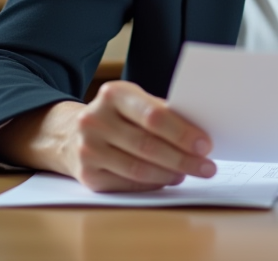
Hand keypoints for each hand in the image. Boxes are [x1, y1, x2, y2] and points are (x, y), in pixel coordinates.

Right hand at [0, 80, 215, 191]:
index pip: (153, 115)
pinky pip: (128, 183)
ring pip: (138, 168)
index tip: (206, 144)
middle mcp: (95, 119)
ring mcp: (87, 148)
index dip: (182, 132)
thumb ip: (161, 112)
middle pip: (148, 145)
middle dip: (183, 158)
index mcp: (113, 94)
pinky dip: (153, 183)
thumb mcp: (134, 102)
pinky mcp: (87, 174)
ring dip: (171, 173)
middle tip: (207, 166)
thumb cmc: (117, 116)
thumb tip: (199, 135)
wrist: (69, 133)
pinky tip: (169, 179)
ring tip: (190, 172)